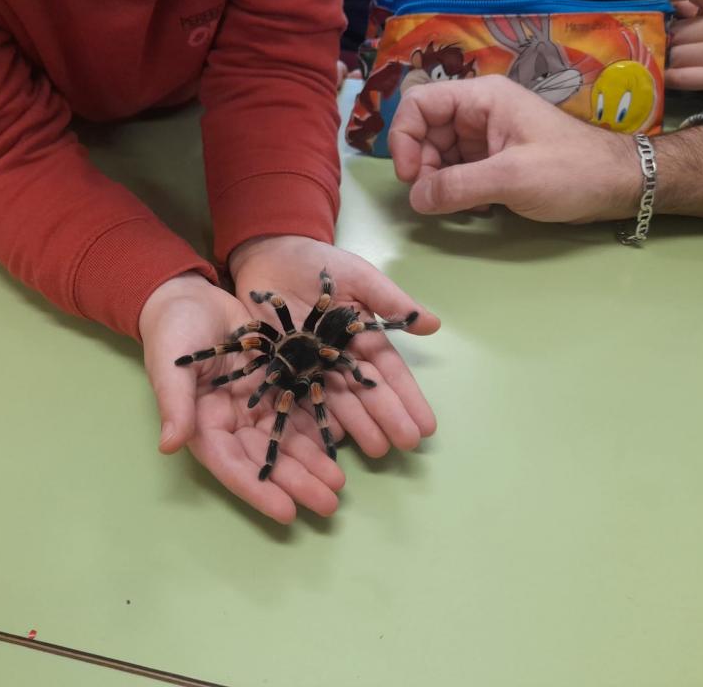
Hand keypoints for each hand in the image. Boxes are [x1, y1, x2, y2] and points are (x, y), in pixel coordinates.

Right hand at [139, 273, 344, 523]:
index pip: (233, 466)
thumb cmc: (172, 331)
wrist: (189, 296)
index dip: (259, 491)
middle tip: (330, 503)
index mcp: (204, 426)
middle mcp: (232, 423)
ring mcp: (256, 406)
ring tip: (341, 483)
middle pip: (268, 460)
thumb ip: (174, 404)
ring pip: (288, 441)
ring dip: (313, 463)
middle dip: (298, 483)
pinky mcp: (275, 384)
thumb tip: (169, 445)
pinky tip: (343, 443)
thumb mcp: (170, 366)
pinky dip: (319, 429)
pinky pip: (300, 412)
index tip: (287, 512)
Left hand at [228, 236, 439, 459]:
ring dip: (358, 425)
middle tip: (405, 444)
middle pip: (366, 391)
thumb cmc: (318, 262)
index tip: (426, 424)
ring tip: (377, 449)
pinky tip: (333, 438)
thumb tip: (433, 324)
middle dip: (387, 417)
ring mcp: (311, 365)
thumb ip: (389, 299)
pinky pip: (299, 394)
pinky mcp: (282, 367)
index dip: (407, 397)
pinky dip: (314, 416)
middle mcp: (339, 357)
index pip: (389, 371)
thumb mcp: (359, 276)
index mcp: (362, 337)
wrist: (269, 253)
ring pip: (338, 399)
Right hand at [389, 76, 641, 221]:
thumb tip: (415, 199)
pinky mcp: (494, 160)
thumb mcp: (511, 178)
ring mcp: (486, 136)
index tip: (409, 176)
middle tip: (433, 198)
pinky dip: (456, 191)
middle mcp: (479, 112)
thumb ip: (458, 186)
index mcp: (482, 98)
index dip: (404, 138)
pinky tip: (476, 206)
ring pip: (438, 155)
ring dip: (438, 182)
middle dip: (421, 166)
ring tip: (458, 204)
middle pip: (424, 132)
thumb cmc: (572, 171)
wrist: (619, 185)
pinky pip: (457, 172)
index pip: (419, 104)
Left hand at [651, 0, 702, 92]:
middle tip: (668, 42)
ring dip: (667, 58)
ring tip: (673, 58)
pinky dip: (666, 76)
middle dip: (666, 38)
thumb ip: (687, 5)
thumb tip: (653, 6)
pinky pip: (677, 77)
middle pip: (676, 31)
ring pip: (674, 54)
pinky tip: (668, 73)